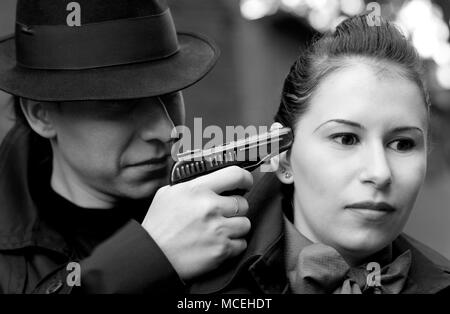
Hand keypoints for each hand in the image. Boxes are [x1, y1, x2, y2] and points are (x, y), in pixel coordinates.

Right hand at [141, 166, 252, 280]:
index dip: (245, 179)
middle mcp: (211, 207)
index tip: (246, 183)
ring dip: (235, 228)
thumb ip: (192, 185)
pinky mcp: (221, 249)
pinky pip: (241, 244)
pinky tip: (218, 244)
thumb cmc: (158, 225)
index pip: (235, 175)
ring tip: (220, 231)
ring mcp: (218, 229)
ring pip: (245, 224)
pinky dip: (233, 245)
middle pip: (243, 204)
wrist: (151, 255)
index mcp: (198, 189)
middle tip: (223, 215)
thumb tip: (210, 181)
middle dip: (235, 210)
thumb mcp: (168, 193)